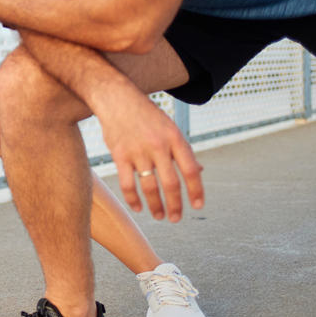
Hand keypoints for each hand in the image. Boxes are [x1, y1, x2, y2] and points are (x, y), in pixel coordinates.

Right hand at [96, 90, 203, 221]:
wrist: (116, 98)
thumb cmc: (147, 115)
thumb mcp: (170, 127)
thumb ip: (183, 150)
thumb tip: (199, 171)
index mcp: (174, 137)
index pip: (190, 170)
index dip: (196, 190)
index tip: (198, 206)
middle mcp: (158, 145)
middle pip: (171, 183)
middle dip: (176, 205)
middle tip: (176, 218)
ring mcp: (138, 150)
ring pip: (150, 187)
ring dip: (156, 206)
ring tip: (159, 216)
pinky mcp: (119, 155)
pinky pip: (127, 183)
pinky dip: (133, 199)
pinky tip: (138, 207)